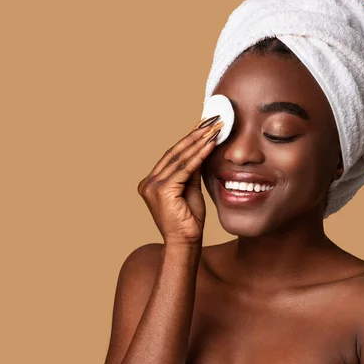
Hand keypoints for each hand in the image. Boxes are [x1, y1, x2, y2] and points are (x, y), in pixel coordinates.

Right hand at [137, 118, 222, 245]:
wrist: (185, 244)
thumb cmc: (189, 221)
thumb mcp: (191, 189)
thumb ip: (192, 171)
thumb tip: (201, 148)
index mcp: (151, 182)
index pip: (173, 155)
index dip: (189, 138)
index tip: (205, 124)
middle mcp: (148, 182)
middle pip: (175, 152)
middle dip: (195, 134)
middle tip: (212, 120)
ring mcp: (152, 186)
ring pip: (180, 158)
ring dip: (200, 141)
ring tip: (215, 128)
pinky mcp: (162, 191)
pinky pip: (185, 168)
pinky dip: (199, 155)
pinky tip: (211, 144)